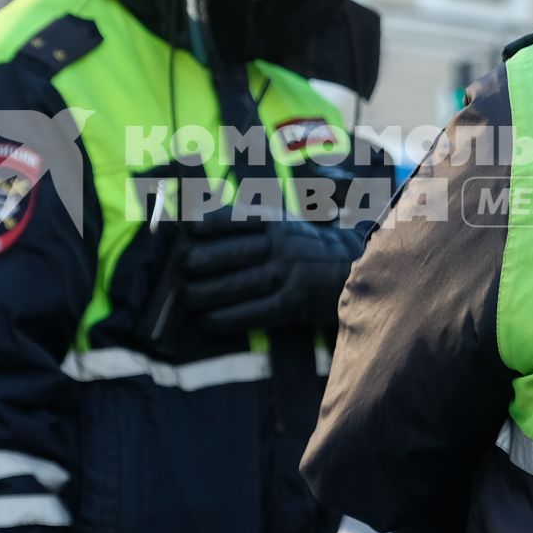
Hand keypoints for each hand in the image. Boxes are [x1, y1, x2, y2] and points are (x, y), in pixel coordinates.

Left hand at [178, 210, 362, 331]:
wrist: (352, 272)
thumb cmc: (308, 245)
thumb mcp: (288, 218)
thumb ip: (257, 214)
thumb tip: (219, 211)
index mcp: (276, 222)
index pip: (235, 218)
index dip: (207, 223)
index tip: (187, 229)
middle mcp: (281, 245)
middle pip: (230, 253)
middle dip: (199, 262)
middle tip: (180, 269)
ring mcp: (287, 276)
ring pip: (237, 285)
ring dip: (205, 293)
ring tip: (187, 296)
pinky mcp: (292, 306)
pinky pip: (253, 314)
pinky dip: (226, 319)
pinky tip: (207, 321)